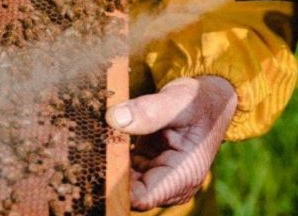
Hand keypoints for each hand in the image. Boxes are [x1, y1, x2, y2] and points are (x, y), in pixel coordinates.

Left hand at [105, 76, 236, 210]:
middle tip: (90, 145)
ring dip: (107, 163)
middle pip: (128, 193)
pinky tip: (104, 138)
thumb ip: (149, 110)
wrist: (206, 100)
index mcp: (184, 175)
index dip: (117, 187)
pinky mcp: (146, 169)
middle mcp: (171, 184)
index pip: (143, 198)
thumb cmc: (198, 100)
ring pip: (122, 182)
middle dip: (108, 172)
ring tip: (96, 138)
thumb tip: (114, 118)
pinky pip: (121, 170)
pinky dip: (111, 156)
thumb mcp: (178, 99)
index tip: (97, 162)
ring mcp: (157, 178)